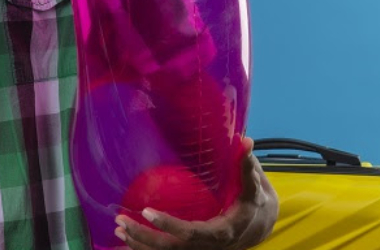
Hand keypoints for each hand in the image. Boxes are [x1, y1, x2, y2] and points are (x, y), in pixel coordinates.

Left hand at [112, 137, 278, 249]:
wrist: (261, 225)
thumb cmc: (256, 203)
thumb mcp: (255, 186)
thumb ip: (246, 165)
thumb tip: (244, 140)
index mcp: (223, 231)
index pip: (192, 233)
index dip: (169, 225)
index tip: (146, 212)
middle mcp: (209, 245)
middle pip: (173, 248)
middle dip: (145, 238)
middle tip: (121, 222)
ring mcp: (200, 249)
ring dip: (140, 245)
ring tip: (118, 229)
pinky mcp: (193, 248)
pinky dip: (146, 248)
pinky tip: (127, 239)